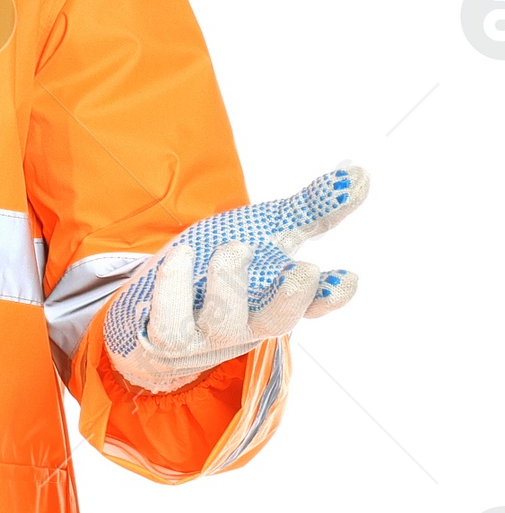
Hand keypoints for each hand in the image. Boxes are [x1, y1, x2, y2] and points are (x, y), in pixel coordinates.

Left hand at [102, 165, 368, 393]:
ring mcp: (205, 334)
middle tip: (305, 271)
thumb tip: (360, 176)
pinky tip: (181, 255)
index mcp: (277, 297)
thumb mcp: (265, 230)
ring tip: (234, 248)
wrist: (152, 302)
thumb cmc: (218, 265)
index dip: (330, 296)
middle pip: (276, 322)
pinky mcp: (165, 337)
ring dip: (230, 283)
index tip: (348, 279)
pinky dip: (174, 287)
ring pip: (223, 323)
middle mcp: (247, 322)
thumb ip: (310, 209)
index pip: (312, 304)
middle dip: (292, 300)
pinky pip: (170, 322)